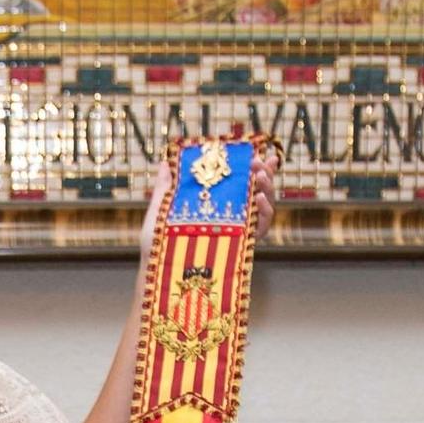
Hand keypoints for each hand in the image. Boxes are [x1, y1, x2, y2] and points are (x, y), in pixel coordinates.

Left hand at [141, 147, 280, 256]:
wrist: (156, 271)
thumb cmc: (156, 245)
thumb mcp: (158, 212)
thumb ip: (164, 188)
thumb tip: (164, 162)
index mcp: (214, 204)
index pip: (238, 182)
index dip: (252, 167)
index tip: (257, 151)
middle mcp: (230, 216)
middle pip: (256, 190)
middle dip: (264, 172)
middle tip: (258, 162)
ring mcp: (238, 231)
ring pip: (263, 206)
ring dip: (268, 188)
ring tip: (260, 177)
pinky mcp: (242, 247)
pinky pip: (261, 228)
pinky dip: (264, 212)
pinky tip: (259, 198)